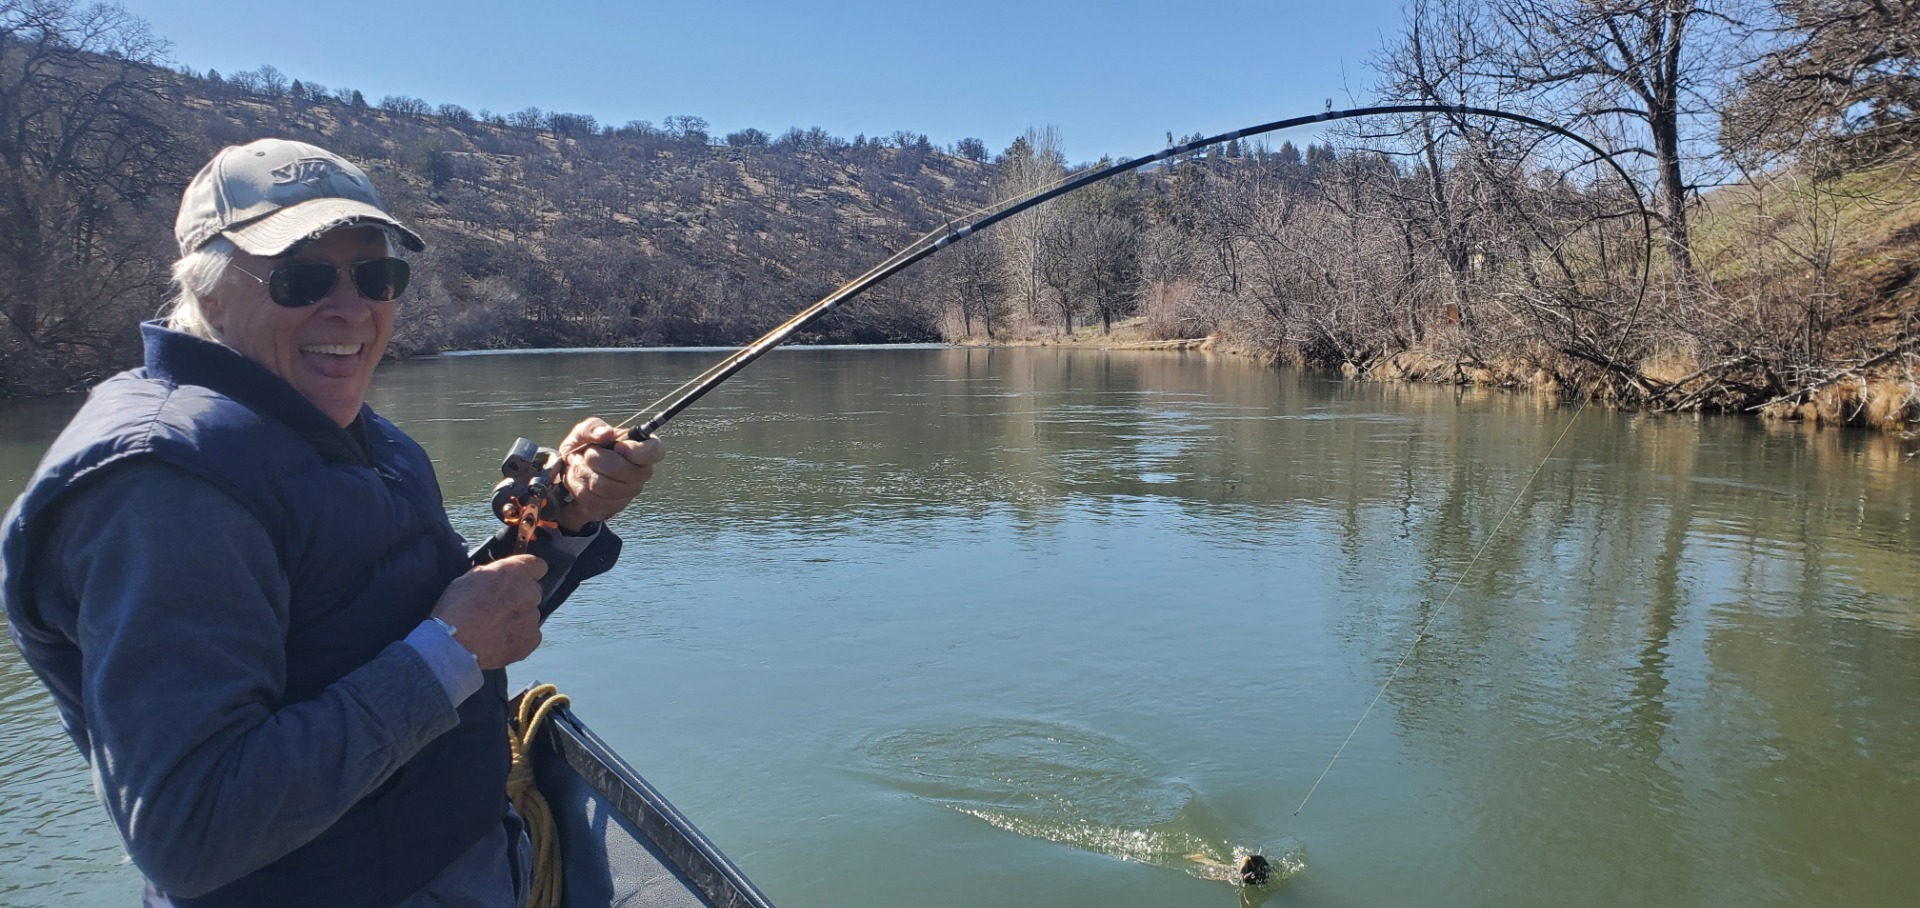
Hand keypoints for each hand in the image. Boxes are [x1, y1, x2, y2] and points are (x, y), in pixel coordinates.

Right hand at [431, 554, 547, 668]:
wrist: (454, 645)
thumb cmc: (455, 611)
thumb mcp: (467, 579)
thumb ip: (490, 574)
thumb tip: (496, 576)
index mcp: (513, 572)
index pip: (537, 565)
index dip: (528, 573)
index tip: (520, 580)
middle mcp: (528, 591)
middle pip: (533, 591)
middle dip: (520, 598)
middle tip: (499, 609)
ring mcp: (533, 616)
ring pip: (530, 615)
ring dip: (518, 619)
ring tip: (494, 629)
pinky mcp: (533, 638)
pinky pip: (530, 636)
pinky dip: (518, 639)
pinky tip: (499, 642)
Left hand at [554, 417, 664, 532]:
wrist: (570, 474)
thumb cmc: (584, 449)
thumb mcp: (584, 432)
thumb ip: (593, 427)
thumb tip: (606, 433)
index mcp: (642, 448)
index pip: (655, 452)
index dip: (635, 451)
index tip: (617, 447)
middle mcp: (641, 472)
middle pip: (622, 470)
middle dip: (595, 458)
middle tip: (587, 453)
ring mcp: (629, 493)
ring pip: (603, 486)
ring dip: (583, 473)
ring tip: (580, 466)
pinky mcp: (613, 507)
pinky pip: (592, 499)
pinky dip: (578, 487)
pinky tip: (579, 480)